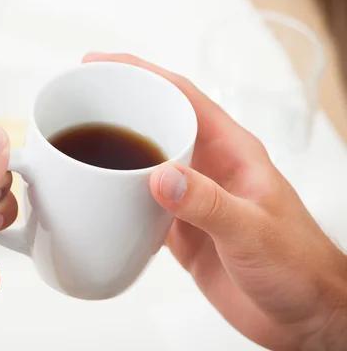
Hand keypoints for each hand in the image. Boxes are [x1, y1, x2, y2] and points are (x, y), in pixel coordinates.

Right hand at [84, 53, 346, 350]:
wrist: (301, 314)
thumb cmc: (297, 265)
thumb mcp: (253, 230)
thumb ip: (207, 203)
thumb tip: (159, 175)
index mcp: (231, 150)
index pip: (182, 95)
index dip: (141, 72)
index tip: (102, 63)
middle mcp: (208, 167)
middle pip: (156, 122)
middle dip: (117, 106)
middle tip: (77, 100)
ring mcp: (192, 198)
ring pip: (144, 163)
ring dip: (112, 153)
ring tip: (75, 146)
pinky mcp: (181, 229)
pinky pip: (140, 205)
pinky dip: (115, 200)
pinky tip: (94, 201)